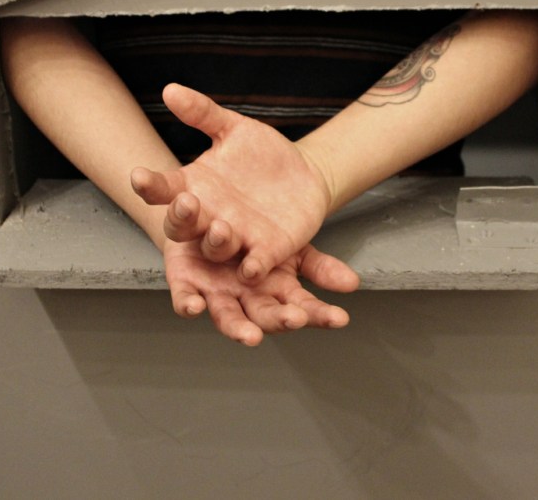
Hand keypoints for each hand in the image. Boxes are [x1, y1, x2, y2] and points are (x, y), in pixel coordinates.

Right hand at [132, 83, 335, 280]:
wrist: (304, 173)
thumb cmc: (260, 153)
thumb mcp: (234, 129)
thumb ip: (202, 113)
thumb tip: (170, 89)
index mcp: (193, 188)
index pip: (163, 190)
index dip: (150, 186)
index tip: (139, 176)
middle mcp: (208, 217)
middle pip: (182, 225)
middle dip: (181, 216)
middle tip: (186, 202)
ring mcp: (237, 237)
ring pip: (216, 247)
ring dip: (216, 242)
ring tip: (221, 228)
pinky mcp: (268, 250)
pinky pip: (256, 263)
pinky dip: (254, 268)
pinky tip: (252, 270)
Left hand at [163, 239, 358, 345]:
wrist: (218, 202)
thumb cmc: (260, 231)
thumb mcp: (293, 244)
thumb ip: (319, 266)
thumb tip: (352, 284)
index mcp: (277, 291)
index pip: (303, 308)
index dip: (319, 315)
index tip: (340, 319)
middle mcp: (247, 298)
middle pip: (264, 318)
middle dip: (279, 322)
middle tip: (291, 322)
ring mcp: (217, 294)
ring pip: (226, 316)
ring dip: (236, 328)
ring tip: (249, 336)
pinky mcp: (185, 281)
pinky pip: (184, 297)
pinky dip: (188, 304)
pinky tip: (194, 307)